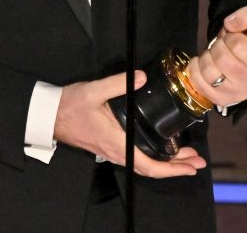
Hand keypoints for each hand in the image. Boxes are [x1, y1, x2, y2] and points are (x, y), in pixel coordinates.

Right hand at [53, 71, 206, 177]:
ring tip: (184, 156)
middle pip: (151, 169)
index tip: (189, 165)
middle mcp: (116, 152)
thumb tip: (141, 77)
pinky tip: (160, 150)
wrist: (50, 115)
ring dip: (166, 164)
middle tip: (196, 162)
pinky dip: (153, 159)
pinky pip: (136, 159)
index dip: (171, 169)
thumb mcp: (94, 90)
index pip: (148, 165)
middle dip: (176, 168)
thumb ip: (119, 83)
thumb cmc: (69, 106)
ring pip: (144, 165)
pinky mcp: (109, 147)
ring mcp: (112, 151)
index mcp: (116, 141)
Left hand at [188, 5, 246, 106]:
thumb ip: (246, 16)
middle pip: (222, 58)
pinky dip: (195, 69)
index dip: (231, 36)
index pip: (238, 45)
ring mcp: (237, 95)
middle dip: (217, 46)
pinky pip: (197, 83)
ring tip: (214, 55)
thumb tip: (229, 24)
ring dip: (206, 57)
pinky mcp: (220, 100)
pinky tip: (203, 63)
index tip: (234, 37)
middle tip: (222, 45)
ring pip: (208, 71)